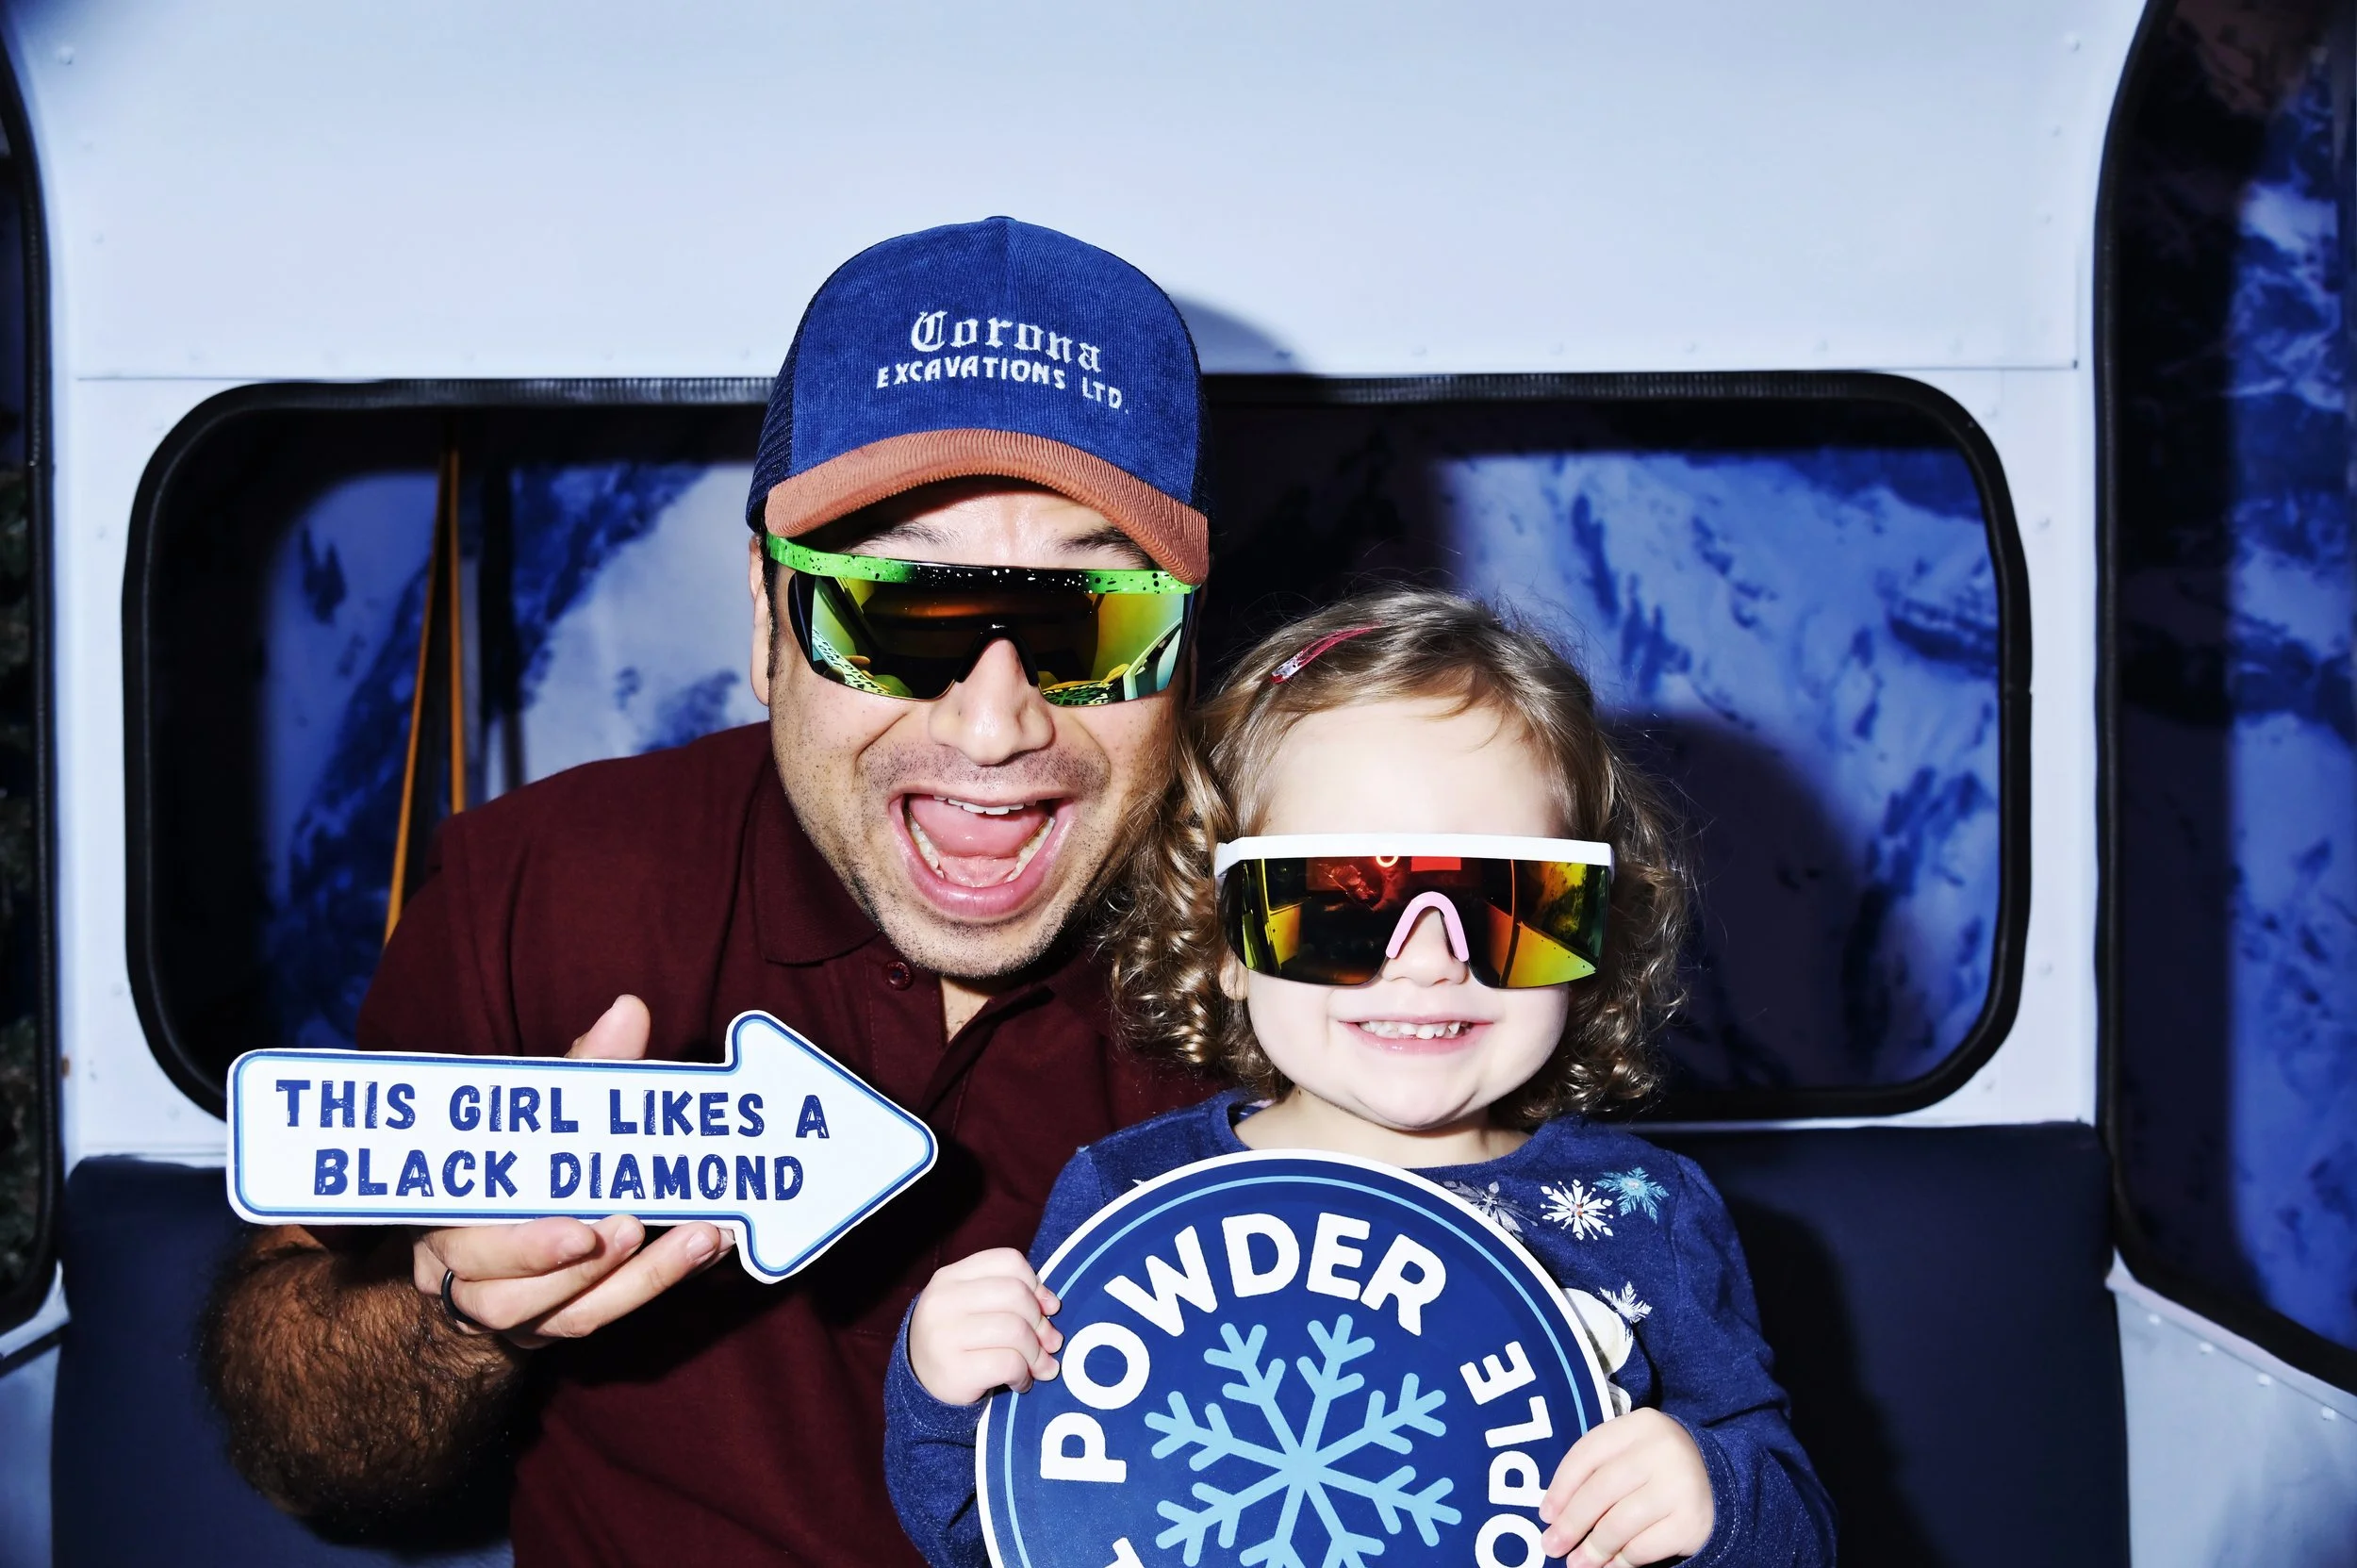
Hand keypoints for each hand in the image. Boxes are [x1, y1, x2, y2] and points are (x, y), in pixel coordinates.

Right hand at [410, 995, 732, 1348]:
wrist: (496, 1225)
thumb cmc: (517, 1155)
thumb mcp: (540, 1109)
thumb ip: (582, 1068)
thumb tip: (630, 1010)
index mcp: (446, 1220)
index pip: (469, 1242)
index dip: (524, 1248)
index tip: (582, 1228)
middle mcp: (467, 1277)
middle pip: (509, 1297)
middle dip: (576, 1270)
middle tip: (634, 1228)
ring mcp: (515, 1310)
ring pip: (568, 1315)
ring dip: (637, 1280)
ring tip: (699, 1237)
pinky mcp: (556, 1324)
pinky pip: (607, 1312)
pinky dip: (660, 1280)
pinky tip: (712, 1243)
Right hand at [907, 1248, 1063, 1404]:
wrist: (920, 1384)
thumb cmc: (958, 1339)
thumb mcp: (974, 1306)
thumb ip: (1011, 1297)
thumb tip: (1052, 1306)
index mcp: (950, 1277)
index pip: (1008, 1261)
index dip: (1036, 1284)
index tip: (1046, 1308)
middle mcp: (943, 1300)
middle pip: (1016, 1294)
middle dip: (1041, 1322)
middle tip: (1048, 1344)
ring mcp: (945, 1335)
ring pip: (1016, 1330)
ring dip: (1036, 1353)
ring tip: (1038, 1367)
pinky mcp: (954, 1370)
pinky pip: (1008, 1364)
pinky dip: (1024, 1375)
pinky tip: (1019, 1383)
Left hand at [1538, 1408, 1713, 1565]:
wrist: (1718, 1484)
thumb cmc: (1656, 1470)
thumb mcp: (1629, 1455)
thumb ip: (1596, 1472)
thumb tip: (1554, 1516)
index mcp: (1640, 1425)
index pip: (1588, 1453)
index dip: (1560, 1487)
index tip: (1545, 1514)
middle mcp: (1662, 1449)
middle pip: (1600, 1490)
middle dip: (1571, 1523)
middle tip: (1551, 1546)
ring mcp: (1680, 1485)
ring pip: (1619, 1523)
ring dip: (1593, 1549)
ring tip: (1577, 1563)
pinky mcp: (1691, 1521)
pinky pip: (1642, 1548)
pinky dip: (1620, 1562)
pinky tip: (1609, 1566)